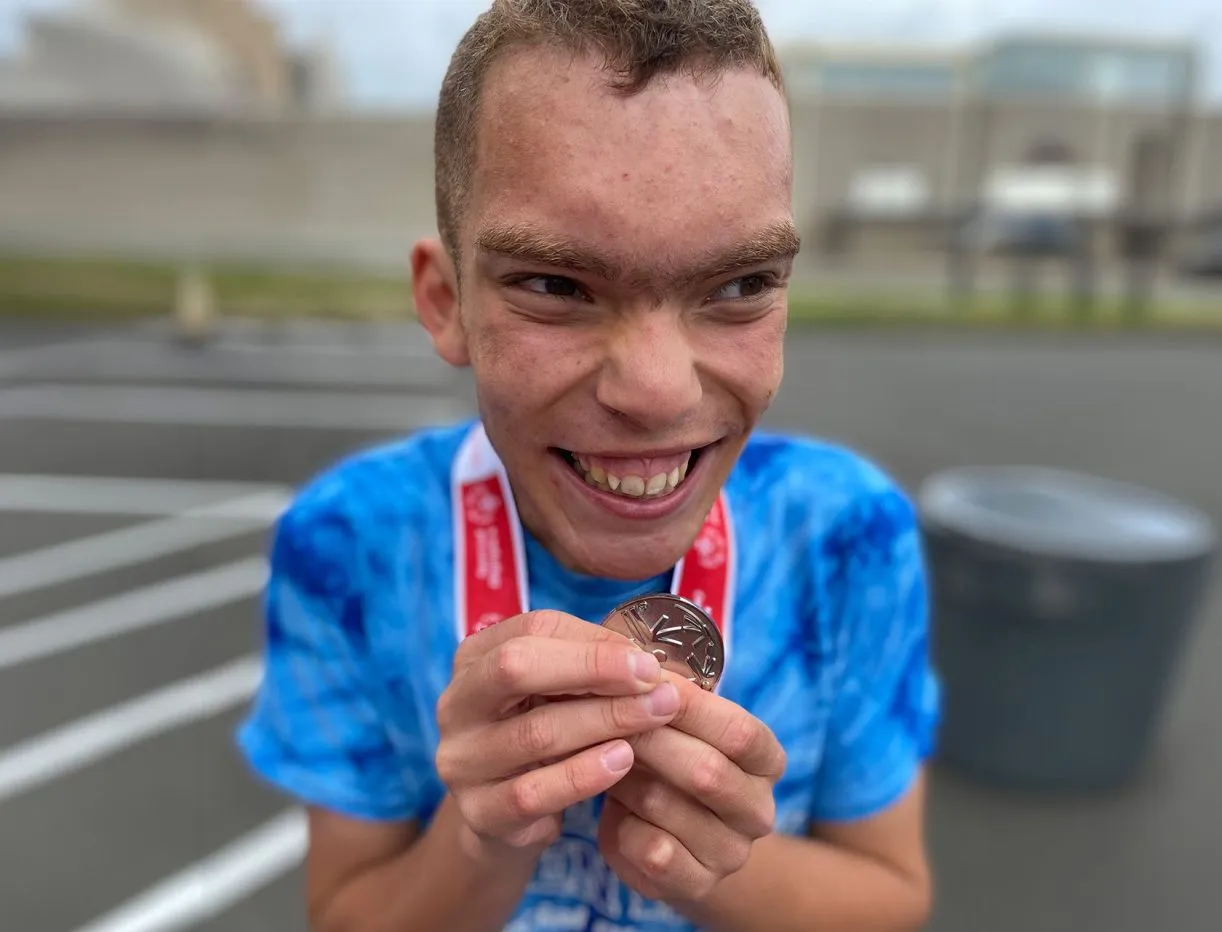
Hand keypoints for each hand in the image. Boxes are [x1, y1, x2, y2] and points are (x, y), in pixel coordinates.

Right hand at [434, 610, 681, 860]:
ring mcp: (462, 760)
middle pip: (516, 668)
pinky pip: (533, 792)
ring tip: (654, 718)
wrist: (509, 818)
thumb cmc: (544, 734)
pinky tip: (622, 762)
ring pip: (535, 732)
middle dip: (594, 671)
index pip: (533, 630)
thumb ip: (591, 668)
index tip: (647, 660)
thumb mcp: (559, 693)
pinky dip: (583, 775)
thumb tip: (647, 658)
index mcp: (475, 658)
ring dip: (605, 721)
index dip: (595, 643)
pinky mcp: (478, 812)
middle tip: (655, 684)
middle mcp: (456, 704)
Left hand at [598, 674, 785, 903]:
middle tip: (606, 715)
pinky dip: (622, 825)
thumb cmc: (668, 761)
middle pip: (707, 771)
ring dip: (626, 778)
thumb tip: (629, 655)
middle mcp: (759, 811)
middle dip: (651, 739)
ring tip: (599, 757)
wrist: (669, 840)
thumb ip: (667, 698)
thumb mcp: (678, 726)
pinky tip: (614, 810)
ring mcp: (730, 853)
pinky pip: (651, 850)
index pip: (740, 732)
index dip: (692, 707)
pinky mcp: (695, 885)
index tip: (645, 682)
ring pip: (669, 806)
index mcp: (766, 762)